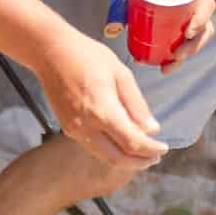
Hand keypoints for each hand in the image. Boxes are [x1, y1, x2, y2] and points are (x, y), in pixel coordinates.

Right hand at [39, 30, 167, 170]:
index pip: (132, 142)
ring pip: (104, 156)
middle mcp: (86, 126)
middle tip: (155, 158)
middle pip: (117, 158)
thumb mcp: (121, 73)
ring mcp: (74, 129)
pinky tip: (121, 142)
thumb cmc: (87, 56)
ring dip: (124, 159)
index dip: (151, 150)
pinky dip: (110, 150)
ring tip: (142, 154)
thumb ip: (136, 104)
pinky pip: (93, 147)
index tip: (164, 148)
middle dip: (139, 162)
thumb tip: (152, 128)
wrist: (51, 52)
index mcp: (102, 111)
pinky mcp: (67, 128)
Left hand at [160, 0, 215, 74]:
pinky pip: (183, 47)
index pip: (207, 6)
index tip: (187, 32)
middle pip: (203, 30)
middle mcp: (195, 7)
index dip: (201, 20)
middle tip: (176, 55)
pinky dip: (174, 60)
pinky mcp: (179, 32)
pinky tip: (163, 67)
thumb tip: (116, 25)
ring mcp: (189, 20)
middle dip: (192, 46)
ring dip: (183, 56)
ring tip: (168, 66)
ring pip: (195, 41)